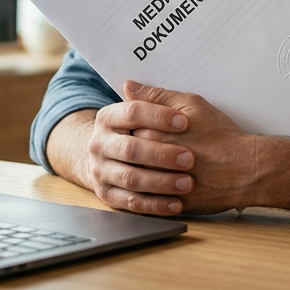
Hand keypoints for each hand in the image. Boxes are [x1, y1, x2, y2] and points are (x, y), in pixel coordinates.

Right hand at [76, 83, 197, 216]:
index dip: (159, 117)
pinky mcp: (107, 195)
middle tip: (190, 158)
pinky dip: (155, 205)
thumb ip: (150, 98)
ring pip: (131, 178)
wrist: (114, 158)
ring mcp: (100, 171)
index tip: (185, 122)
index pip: (132, 112)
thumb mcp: (151, 110)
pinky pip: (131, 203)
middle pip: (130, 149)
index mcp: (107, 117)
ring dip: (161, 182)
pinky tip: (177, 204)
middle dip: (162, 154)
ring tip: (187, 183)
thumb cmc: (143, 130)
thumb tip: (131, 84)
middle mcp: (98, 144)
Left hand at [126, 81, 262, 213]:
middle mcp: (148, 160)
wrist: (245, 170)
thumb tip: (128, 86)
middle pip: (128, 154)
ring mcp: (155, 185)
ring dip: (145, 172)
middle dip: (140, 151)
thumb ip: (156, 95)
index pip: (125, 129)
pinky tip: (167, 184)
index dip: (138, 128)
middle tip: (165, 149)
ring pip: (135, 178)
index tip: (154, 131)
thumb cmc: (221, 136)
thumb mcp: (191, 104)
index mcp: (150, 132)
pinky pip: (147, 201)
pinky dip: (152, 193)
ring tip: (169, 166)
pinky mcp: (164, 204)